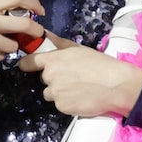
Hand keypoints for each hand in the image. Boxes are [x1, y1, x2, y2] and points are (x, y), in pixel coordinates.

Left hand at [23, 32, 141, 118]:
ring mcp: (55, 93)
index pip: (30, 62)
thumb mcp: (79, 49)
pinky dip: (68, 102)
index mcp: (54, 59)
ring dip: (60, 92)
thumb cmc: (100, 64)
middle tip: (72, 77)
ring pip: (51, 93)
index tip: (26, 66)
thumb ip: (58, 43)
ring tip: (79, 88)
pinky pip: (60, 104)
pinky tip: (81, 97)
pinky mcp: (62, 106)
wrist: (116, 85)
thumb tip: (44, 34)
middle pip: (44, 79)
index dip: (27, 64)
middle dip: (54, 79)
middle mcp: (50, 76)